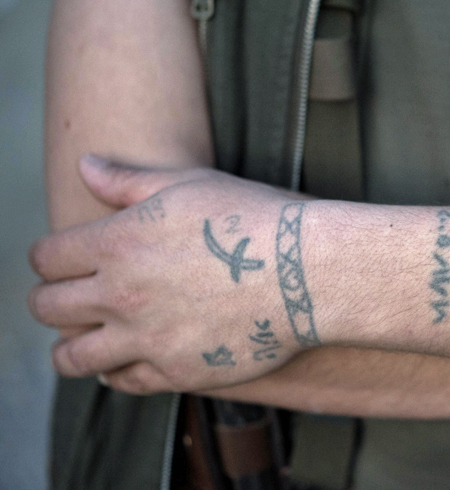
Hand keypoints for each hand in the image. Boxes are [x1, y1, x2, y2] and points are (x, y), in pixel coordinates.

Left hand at [28, 155, 318, 393]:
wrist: (306, 271)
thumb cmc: (253, 218)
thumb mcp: (190, 185)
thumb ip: (128, 181)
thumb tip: (84, 164)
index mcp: (116, 241)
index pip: (46, 258)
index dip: (51, 259)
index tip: (66, 261)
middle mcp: (120, 293)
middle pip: (47, 308)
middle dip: (52, 300)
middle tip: (73, 298)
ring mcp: (146, 337)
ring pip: (72, 358)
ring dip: (71, 348)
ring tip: (86, 341)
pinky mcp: (175, 371)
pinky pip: (123, 382)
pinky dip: (118, 372)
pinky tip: (129, 359)